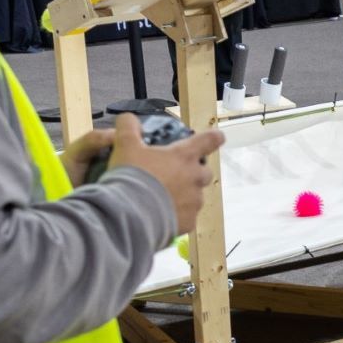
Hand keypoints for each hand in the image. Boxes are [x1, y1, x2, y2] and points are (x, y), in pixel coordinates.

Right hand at [107, 111, 225, 236]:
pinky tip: (160, 214)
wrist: (129, 215)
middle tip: (172, 175)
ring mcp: (194, 202)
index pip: (209, 140)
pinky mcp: (189, 222)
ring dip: (184, 195)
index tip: (217, 138)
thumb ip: (128, 127)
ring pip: (196, 196)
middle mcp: (195, 178)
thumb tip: (130, 120)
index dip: (213, 138)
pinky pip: (187, 216)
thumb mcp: (125, 145)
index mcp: (184, 156)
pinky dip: (177, 215)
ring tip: (161, 198)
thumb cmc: (131, 177)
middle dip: (193, 172)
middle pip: (204, 172)